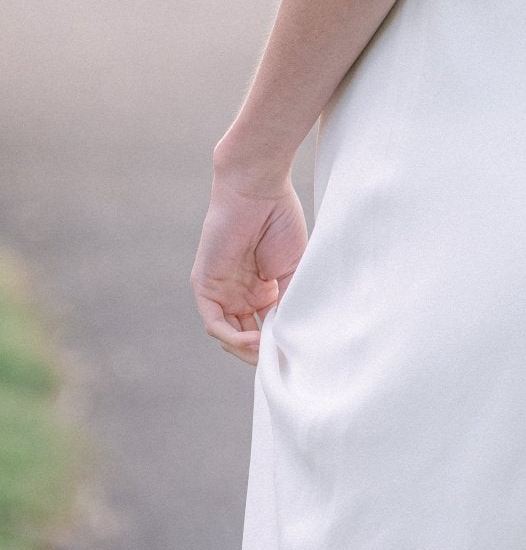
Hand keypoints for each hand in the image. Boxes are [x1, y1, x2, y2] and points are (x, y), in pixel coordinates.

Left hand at [190, 171, 308, 366]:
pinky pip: (214, 321)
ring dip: (246, 349)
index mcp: (261, 289)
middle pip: (246, 336)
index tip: (297, 356)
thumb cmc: (279, 220)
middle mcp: (239, 292)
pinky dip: (232, 335)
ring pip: (229, 334)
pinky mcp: (204, 285)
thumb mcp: (293, 269)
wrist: (258, 188)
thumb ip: (290, 302)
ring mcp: (221, 290)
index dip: (278, 344)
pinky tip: (253, 339)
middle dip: (262, 353)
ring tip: (268, 354)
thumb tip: (294, 339)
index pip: (266, 328)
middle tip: (283, 362)